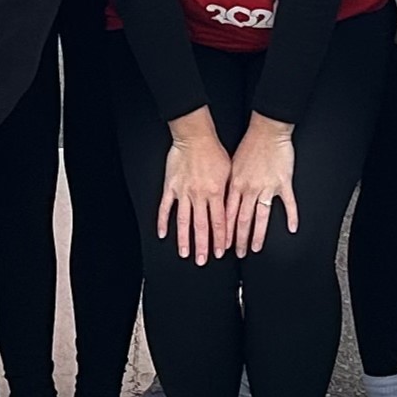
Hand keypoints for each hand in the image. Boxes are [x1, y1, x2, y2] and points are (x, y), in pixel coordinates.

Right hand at [158, 111, 231, 265]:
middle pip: (202, 226)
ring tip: (184, 253)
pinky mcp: (171, 186)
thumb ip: (229, 193)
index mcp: (216, 192)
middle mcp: (200, 195)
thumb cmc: (214, 151)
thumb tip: (233, 210)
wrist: (195, 136)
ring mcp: (183, 192)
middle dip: (203, 246)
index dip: (221, 240)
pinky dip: (163, 221)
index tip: (221, 252)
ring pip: (183, 221)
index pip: (220, 223)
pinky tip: (163, 234)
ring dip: (184, 239)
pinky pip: (165, 207)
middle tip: (203, 260)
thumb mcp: (230, 172)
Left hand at [228, 116, 297, 254]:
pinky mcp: (283, 182)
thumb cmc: (249, 145)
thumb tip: (223, 202)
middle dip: (239, 239)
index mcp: (235, 184)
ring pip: (261, 216)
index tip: (223, 245)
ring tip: (256, 248)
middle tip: (239, 253)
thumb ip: (229, 185)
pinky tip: (292, 228)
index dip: (225, 231)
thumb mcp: (232, 165)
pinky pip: (288, 203)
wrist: (267, 130)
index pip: (228, 213)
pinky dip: (292, 216)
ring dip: (258, 234)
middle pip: (243, 219)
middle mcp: (249, 188)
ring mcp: (267, 186)